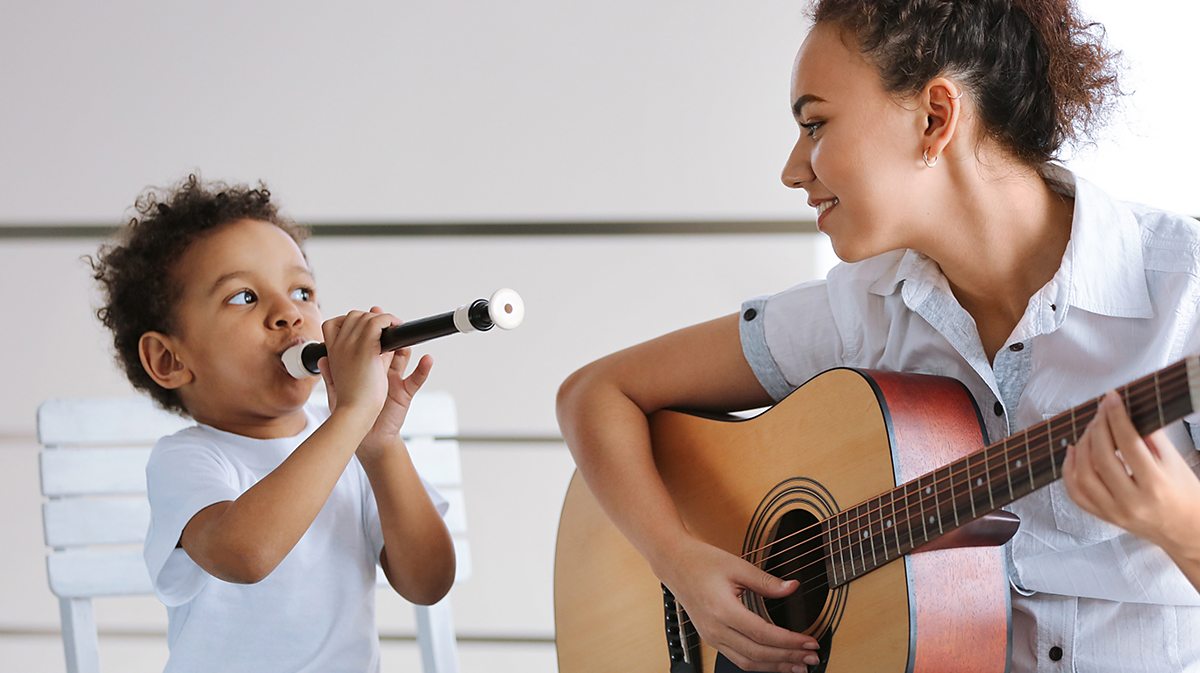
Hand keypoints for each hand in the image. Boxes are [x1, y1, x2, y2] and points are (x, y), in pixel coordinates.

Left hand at [319, 307, 433, 458]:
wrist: (367, 437)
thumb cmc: (354, 415)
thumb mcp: (337, 393)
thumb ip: (331, 375)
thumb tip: (322, 358)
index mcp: (365, 366)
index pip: (368, 343)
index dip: (369, 329)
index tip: (368, 316)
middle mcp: (381, 369)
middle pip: (387, 345)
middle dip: (388, 332)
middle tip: (389, 323)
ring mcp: (395, 380)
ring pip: (402, 357)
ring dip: (405, 347)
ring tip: (404, 342)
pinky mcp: (405, 393)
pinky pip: (417, 379)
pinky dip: (424, 369)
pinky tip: (427, 360)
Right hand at [656, 538, 820, 672]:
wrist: (675, 564)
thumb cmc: (702, 562)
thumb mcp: (738, 566)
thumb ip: (767, 581)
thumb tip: (792, 588)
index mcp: (723, 610)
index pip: (763, 634)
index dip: (790, 642)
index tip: (809, 642)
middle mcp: (715, 629)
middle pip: (758, 653)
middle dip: (788, 658)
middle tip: (811, 658)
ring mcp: (712, 637)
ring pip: (748, 662)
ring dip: (775, 666)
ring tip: (798, 666)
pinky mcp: (712, 638)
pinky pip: (738, 659)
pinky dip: (760, 664)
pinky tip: (775, 662)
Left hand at [1063, 390, 1199, 557]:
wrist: (1188, 531)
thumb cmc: (1185, 494)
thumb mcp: (1175, 462)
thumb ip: (1151, 437)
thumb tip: (1127, 411)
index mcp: (1156, 485)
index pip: (1129, 444)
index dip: (1117, 417)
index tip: (1112, 398)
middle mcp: (1132, 502)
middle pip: (1102, 458)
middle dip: (1098, 428)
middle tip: (1101, 412)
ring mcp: (1115, 512)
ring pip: (1083, 476)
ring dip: (1082, 446)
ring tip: (1091, 429)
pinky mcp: (1104, 518)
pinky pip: (1076, 493)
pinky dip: (1069, 470)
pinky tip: (1073, 451)